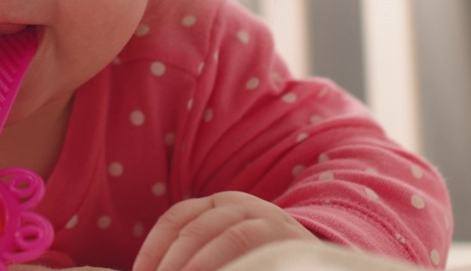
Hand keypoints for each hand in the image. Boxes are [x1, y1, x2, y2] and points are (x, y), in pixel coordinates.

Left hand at [133, 192, 318, 270]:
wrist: (315, 261)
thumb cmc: (255, 259)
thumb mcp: (222, 251)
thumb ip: (193, 258)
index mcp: (217, 205)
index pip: (177, 218)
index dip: (154, 248)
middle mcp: (241, 205)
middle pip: (196, 230)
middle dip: (174, 262)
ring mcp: (269, 220)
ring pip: (230, 238)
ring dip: (203, 265)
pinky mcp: (291, 240)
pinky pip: (259, 253)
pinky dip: (238, 266)